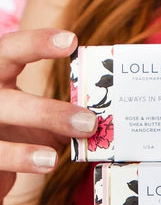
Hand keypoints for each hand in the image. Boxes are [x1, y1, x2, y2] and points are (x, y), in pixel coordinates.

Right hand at [0, 28, 95, 191]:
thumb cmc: (19, 139)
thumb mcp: (44, 125)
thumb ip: (68, 119)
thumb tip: (106, 119)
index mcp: (0, 78)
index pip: (11, 50)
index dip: (37, 43)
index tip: (71, 41)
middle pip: (7, 93)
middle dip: (48, 110)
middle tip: (89, 122)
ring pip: (2, 116)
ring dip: (36, 133)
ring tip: (72, 146)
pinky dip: (20, 158)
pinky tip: (47, 163)